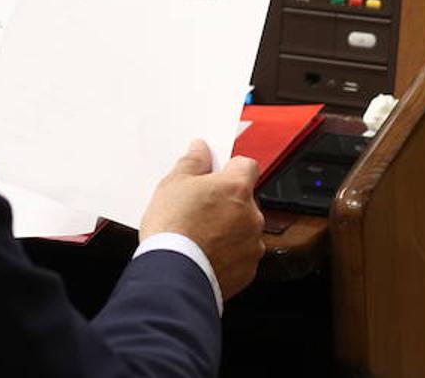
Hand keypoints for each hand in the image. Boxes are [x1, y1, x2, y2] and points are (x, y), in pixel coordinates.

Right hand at [140, 139, 266, 300]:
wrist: (173, 274)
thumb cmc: (173, 230)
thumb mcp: (173, 184)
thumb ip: (192, 162)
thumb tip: (200, 150)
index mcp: (236, 188)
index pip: (247, 165)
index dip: (231, 167)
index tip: (217, 173)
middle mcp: (251, 215)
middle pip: (245, 199)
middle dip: (226, 202)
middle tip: (199, 208)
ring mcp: (252, 244)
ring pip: (244, 228)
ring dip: (229, 229)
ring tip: (199, 235)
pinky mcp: (247, 269)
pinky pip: (241, 254)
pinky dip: (227, 254)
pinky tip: (205, 253)